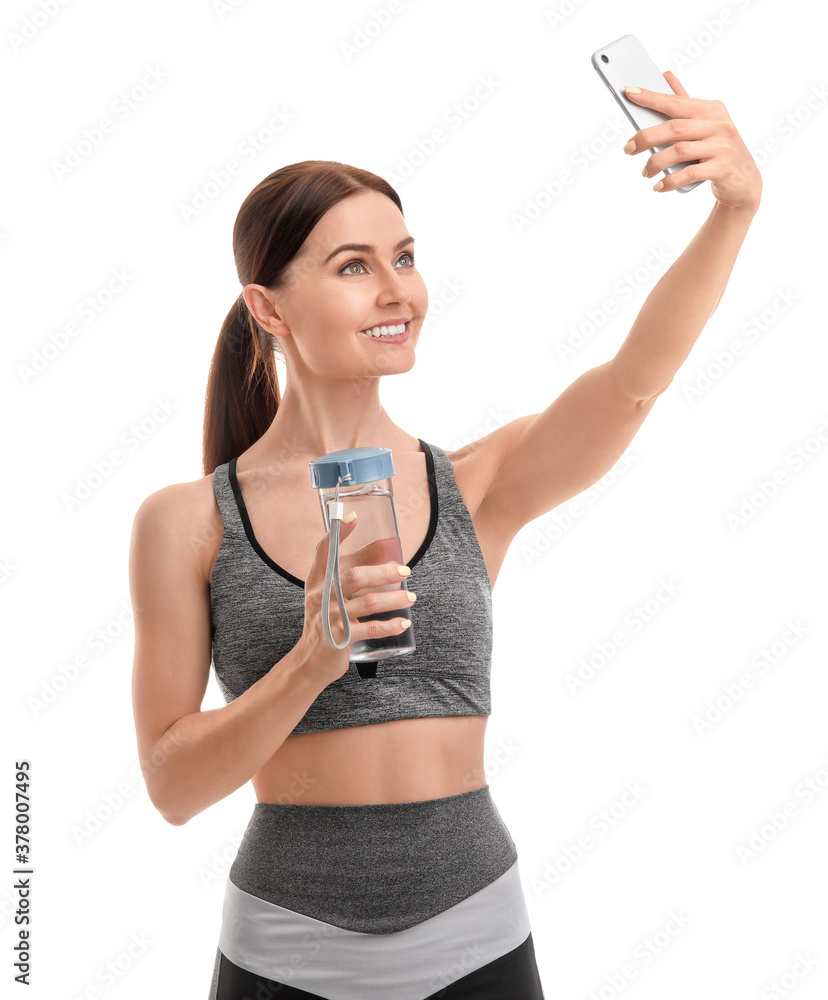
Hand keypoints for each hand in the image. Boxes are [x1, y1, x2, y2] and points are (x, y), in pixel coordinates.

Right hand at [298, 514, 415, 686]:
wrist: (310, 661)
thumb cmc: (324, 622)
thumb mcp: (328, 595)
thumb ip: (348, 573)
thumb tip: (381, 548)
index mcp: (317, 581)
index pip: (323, 552)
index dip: (337, 534)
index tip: (353, 517)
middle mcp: (320, 597)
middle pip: (353, 576)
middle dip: (383, 571)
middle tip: (404, 570)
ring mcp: (329, 618)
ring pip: (367, 603)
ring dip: (394, 598)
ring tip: (410, 597)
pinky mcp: (339, 638)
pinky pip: (370, 629)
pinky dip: (390, 625)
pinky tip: (403, 622)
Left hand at [623, 70, 761, 212]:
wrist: (745, 179)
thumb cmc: (718, 148)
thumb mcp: (705, 123)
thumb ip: (685, 102)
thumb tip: (665, 76)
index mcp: (711, 109)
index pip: (675, 101)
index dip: (651, 97)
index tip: (629, 92)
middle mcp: (718, 124)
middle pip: (674, 128)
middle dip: (646, 138)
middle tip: (628, 149)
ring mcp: (722, 146)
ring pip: (679, 151)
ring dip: (656, 163)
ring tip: (645, 172)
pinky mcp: (722, 167)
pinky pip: (689, 173)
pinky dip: (670, 181)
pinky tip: (658, 186)